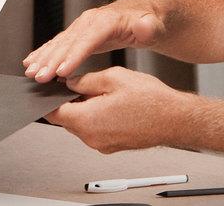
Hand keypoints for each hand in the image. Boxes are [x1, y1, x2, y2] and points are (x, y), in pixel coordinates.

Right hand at [22, 2, 163, 81]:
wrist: (145, 14)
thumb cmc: (150, 22)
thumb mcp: (154, 25)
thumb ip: (149, 27)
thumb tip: (144, 25)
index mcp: (106, 21)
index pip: (87, 40)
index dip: (73, 56)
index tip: (60, 72)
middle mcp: (90, 22)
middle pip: (68, 43)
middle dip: (51, 61)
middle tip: (38, 77)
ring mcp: (82, 27)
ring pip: (59, 44)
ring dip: (43, 58)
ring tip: (30, 72)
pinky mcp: (78, 34)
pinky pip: (59, 44)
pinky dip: (44, 52)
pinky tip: (31, 62)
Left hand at [45, 67, 189, 152]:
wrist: (176, 119)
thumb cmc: (150, 99)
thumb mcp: (113, 77)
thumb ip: (84, 80)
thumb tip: (69, 82)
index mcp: (87, 120)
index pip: (52, 113)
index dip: (48, 98)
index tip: (49, 88)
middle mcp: (91, 138)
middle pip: (66, 119)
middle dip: (68, 101)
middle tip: (81, 84)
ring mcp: (102, 145)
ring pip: (81, 124)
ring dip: (84, 109)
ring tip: (103, 92)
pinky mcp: (112, 146)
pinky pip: (95, 131)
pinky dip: (97, 117)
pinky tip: (112, 104)